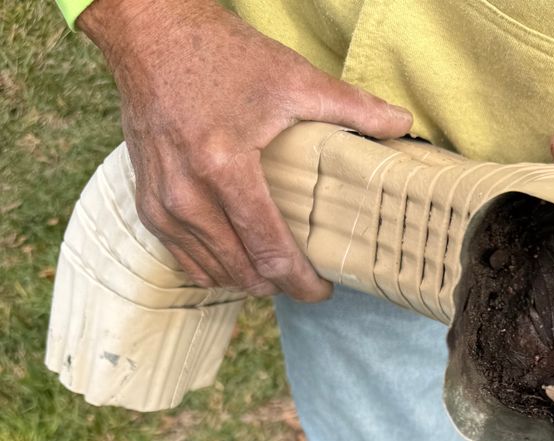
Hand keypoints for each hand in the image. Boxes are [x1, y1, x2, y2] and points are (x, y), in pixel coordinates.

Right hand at [79, 0, 411, 298]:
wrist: (150, 34)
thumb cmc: (222, 55)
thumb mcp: (292, 78)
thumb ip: (351, 107)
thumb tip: (402, 124)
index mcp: (224, 168)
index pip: (270, 252)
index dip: (302, 283)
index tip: (324, 289)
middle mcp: (188, 195)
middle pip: (244, 273)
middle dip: (280, 285)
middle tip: (306, 277)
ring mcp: (163, 205)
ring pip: (215, 275)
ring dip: (249, 279)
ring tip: (276, 267)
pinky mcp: (147, 206)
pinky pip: (187, 262)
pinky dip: (217, 269)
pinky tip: (240, 258)